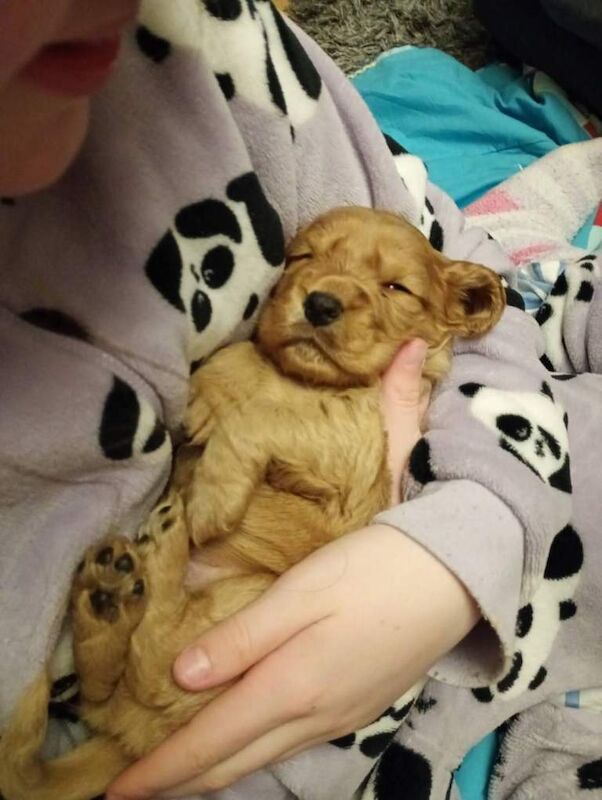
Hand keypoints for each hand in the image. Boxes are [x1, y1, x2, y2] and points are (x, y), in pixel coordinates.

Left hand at [107, 340, 475, 799]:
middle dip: (178, 782)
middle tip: (135, 786)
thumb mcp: (301, 591)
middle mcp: (314, 718)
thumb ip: (241, 637)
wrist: (453, 575)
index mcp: (292, 687)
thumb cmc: (371, 570)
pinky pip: (290, 744)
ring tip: (175, 767)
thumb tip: (181, 679)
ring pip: (262, 758)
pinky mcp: (358, 707)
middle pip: (233, 765)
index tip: (116, 790)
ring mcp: (340, 718)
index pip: (209, 744)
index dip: (159, 772)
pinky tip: (241, 735)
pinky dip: (251, 750)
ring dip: (214, 769)